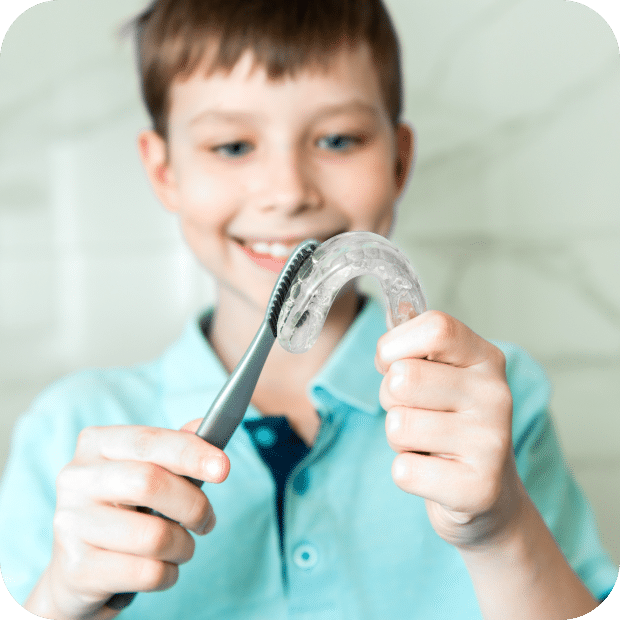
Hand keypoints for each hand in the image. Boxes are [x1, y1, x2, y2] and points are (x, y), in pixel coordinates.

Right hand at [26, 419, 228, 619]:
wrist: (77, 571)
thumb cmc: (123, 509)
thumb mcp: (145, 471)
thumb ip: (175, 447)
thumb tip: (206, 425)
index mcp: (96, 444)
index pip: (149, 441)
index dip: (190, 452)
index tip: (223, 468)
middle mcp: (76, 478)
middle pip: (150, 483)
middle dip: (193, 505)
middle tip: (207, 520)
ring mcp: (70, 524)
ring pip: (153, 536)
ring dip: (183, 546)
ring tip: (181, 547)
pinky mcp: (76, 569)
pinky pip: (147, 572)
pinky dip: (168, 574)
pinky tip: (162, 568)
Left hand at [375, 311, 525, 548]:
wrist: (488, 494)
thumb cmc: (451, 423)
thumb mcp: (443, 376)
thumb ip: (417, 347)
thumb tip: (390, 321)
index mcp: (485, 359)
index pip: (435, 328)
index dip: (394, 345)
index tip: (391, 364)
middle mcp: (495, 395)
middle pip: (403, 378)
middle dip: (389, 397)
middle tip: (414, 412)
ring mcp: (491, 442)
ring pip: (398, 425)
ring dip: (398, 438)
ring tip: (426, 444)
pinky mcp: (479, 488)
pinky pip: (404, 470)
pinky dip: (406, 472)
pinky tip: (432, 473)